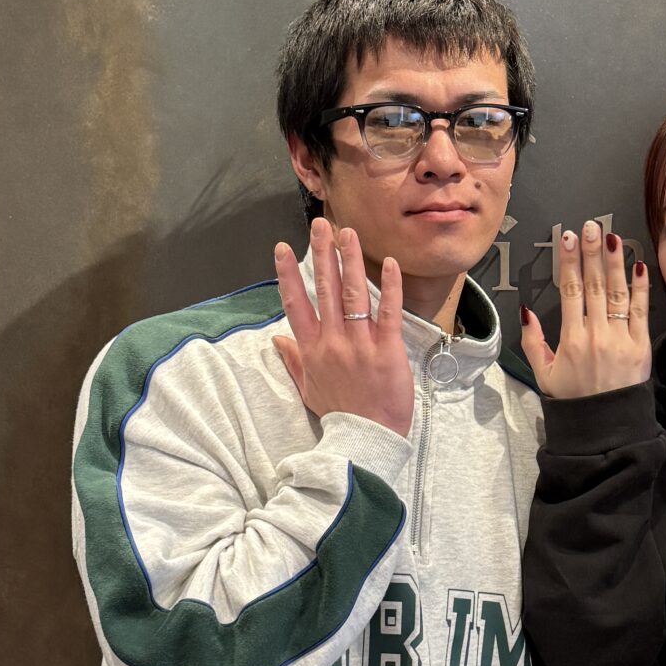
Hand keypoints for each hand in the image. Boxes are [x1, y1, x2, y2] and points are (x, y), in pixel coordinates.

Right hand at [272, 220, 414, 437]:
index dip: (287, 275)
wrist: (367, 441)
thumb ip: (293, 361)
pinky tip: (389, 263)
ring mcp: (360, 344)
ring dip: (349, 261)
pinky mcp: (387, 350)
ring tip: (347, 232)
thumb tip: (277, 340)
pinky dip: (389, 287)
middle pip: (323, 290)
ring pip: (352, 294)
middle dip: (321, 254)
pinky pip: (387, 313)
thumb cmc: (340, 415)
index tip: (283, 249)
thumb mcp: (308, 389)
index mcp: (312, 350)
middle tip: (320, 224)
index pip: (295, 305)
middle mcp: (333, 342)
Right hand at [518, 219, 652, 399]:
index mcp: (571, 341)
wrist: (606, 427)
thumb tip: (526, 311)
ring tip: (612, 237)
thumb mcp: (543, 374)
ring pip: (616, 293)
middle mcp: (596, 336)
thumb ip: (532, 342)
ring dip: (615, 263)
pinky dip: (641, 288)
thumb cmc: (574, 401)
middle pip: (593, 286)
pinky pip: (641, 311)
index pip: (570, 291)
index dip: (569, 262)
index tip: (566, 238)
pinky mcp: (641, 345)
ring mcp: (621, 339)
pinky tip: (639, 266)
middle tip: (590, 227)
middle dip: (591, 253)